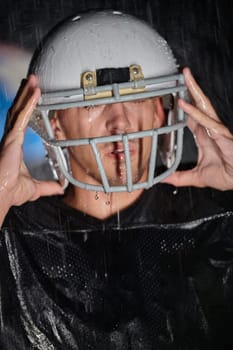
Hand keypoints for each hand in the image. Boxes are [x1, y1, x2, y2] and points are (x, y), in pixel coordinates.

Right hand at [0, 75, 62, 224]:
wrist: (3, 195)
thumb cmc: (12, 191)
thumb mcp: (36, 187)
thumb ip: (49, 186)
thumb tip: (60, 188)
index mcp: (15, 146)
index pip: (20, 121)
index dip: (25, 107)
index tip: (30, 96)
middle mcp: (11, 138)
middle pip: (18, 111)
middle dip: (25, 94)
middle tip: (32, 80)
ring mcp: (11, 137)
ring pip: (18, 110)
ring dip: (26, 93)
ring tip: (33, 79)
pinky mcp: (12, 138)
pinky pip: (22, 117)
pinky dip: (29, 104)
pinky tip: (35, 92)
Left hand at [163, 67, 232, 190]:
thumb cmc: (225, 174)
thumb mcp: (197, 177)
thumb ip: (179, 177)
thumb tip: (164, 180)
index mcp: (204, 136)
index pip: (192, 116)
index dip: (184, 105)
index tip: (174, 95)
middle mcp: (210, 130)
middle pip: (199, 104)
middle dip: (191, 87)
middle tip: (183, 73)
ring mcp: (216, 130)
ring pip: (204, 106)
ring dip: (194, 91)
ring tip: (186, 78)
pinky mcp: (222, 135)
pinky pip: (207, 122)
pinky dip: (196, 112)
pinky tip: (186, 104)